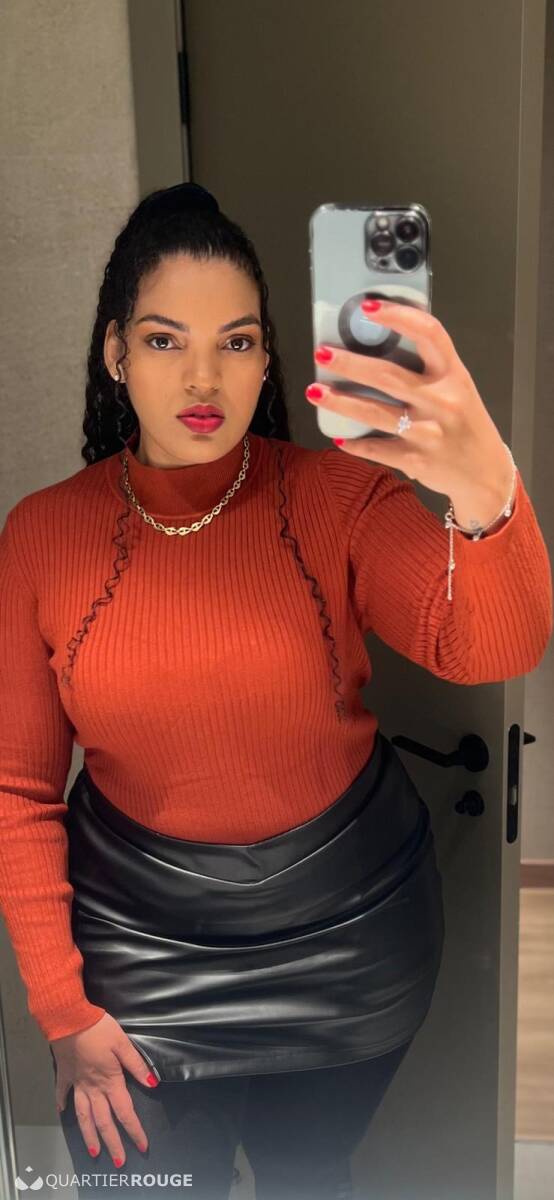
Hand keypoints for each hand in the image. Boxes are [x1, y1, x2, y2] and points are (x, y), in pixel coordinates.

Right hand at [51, 1011, 157, 1166]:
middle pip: (104, 1122)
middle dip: (113, 1143)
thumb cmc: (99, 1029)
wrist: (69, 1019)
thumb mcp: (123, 1043)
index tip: (142, 1146)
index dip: (135, 1130)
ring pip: (83, 1115)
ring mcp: (77, 1083)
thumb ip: (136, 1065)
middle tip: (119, 1162)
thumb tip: (152, 1084)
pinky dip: (62, 1103)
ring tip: (93, 1151)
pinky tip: (62, 1112)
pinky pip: (62, 1093)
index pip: (125, 1112)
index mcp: (110, 1081)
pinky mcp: (64, 1074)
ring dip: (89, 1135)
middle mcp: (93, 1088)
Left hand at [306, 300, 511, 507]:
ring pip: (374, 413)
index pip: (429, 334)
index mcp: (454, 375)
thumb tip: (377, 346)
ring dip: (340, 402)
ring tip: (314, 391)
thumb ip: (428, 369)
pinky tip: (338, 438)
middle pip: (388, 375)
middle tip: (322, 353)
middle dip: (350, 363)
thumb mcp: (459, 388)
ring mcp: (428, 432)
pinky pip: (377, 449)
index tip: (368, 307)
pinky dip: (355, 444)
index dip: (398, 316)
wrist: (485, 472)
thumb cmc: (465, 423)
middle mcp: (442, 400)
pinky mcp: (416, 460)